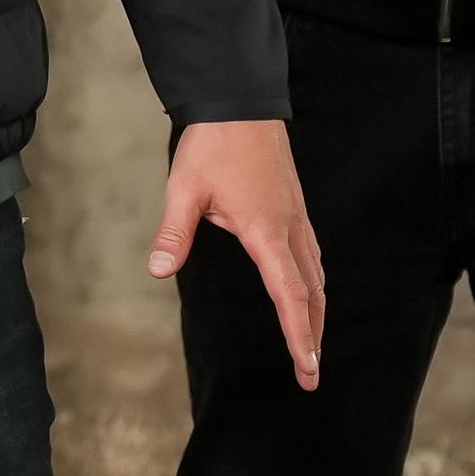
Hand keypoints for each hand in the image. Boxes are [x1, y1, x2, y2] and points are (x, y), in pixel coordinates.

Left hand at [152, 117, 326, 390]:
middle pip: (312, 293)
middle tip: (310, 374)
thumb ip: (174, 232)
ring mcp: (297, 216)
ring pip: (316, 274)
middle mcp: (290, 227)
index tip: (307, 366)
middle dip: (313, 335)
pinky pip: (312, 254)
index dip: (299, 333)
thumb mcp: (184, 188)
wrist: (240, 101)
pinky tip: (307, 291)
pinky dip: (314, 283)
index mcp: (266, 230)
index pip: (289, 294)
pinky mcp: (295, 206)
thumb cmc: (212, 145)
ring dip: (316, 311)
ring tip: (312, 344)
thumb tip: (157, 270)